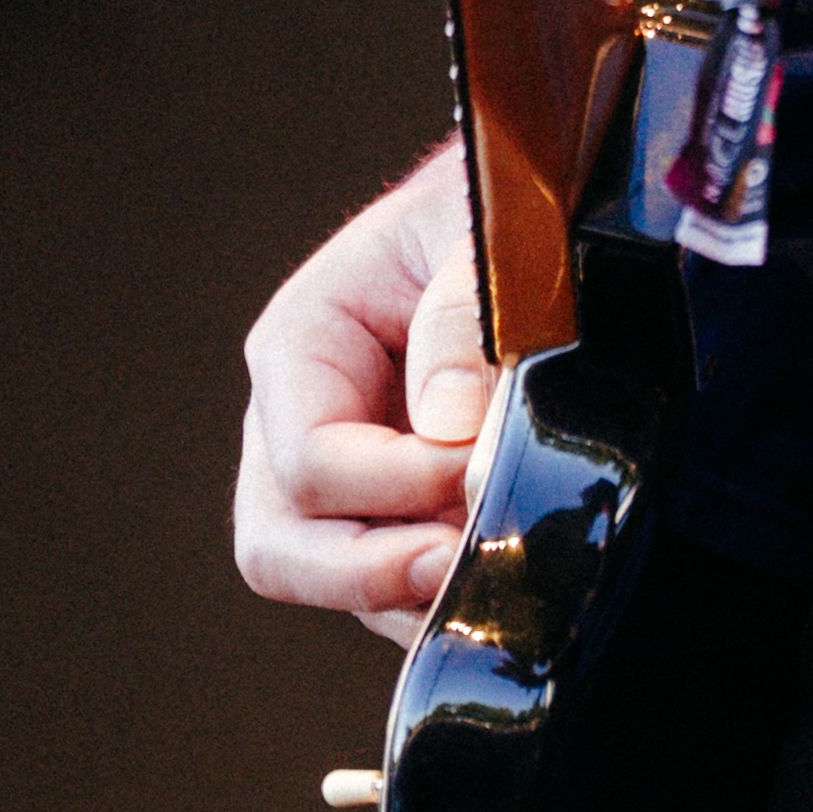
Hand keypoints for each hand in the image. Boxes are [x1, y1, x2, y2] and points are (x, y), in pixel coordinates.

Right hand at [237, 146, 491, 627]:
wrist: (530, 212)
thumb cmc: (493, 213)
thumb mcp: (477, 235)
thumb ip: (461, 319)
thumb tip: (450, 428)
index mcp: (301, 346)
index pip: (310, 464)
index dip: (399, 485)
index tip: (481, 463)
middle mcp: (296, 425)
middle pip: (281, 551)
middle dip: (371, 575)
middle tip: (463, 562)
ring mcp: (343, 482)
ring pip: (343, 588)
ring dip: (420, 593)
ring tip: (504, 552)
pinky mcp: (395, 517)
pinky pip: (396, 593)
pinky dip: (444, 599)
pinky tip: (507, 568)